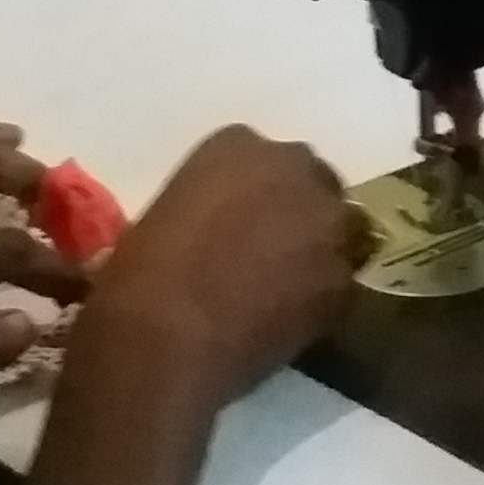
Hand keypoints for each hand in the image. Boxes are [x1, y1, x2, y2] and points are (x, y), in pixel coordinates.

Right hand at [73, 126, 362, 404]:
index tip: (240, 220)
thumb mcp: (165, 215)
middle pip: (311, 183)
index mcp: (240, 146)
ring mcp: (326, 222)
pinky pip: (339, 282)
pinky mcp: (342, 279)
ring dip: (316, 249)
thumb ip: (208, 207)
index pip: (263, 158)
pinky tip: (289, 319)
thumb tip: (220, 233)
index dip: (256, 194)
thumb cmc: (141, 275)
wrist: (165, 338)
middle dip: (297, 210)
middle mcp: (295, 169)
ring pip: (336, 229)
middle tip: (271, 250)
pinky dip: (320, 297)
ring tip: (285, 287)